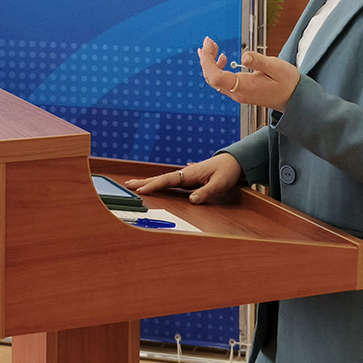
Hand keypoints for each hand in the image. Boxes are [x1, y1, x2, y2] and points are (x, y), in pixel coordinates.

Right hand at [123, 153, 242, 204]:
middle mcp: (186, 174)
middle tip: (128, 185)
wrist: (235, 161)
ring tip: (136, 186)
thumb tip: (191, 200)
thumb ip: (206, 192)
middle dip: (145, 182)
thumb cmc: (227, 171)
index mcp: (191, 174)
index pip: (168, 180)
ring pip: (164, 180)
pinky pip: (171, 182)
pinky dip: (160, 184)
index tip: (142, 189)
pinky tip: (154, 185)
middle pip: (161, 179)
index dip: (154, 185)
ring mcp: (186, 176)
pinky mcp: (189, 180)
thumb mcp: (220, 183)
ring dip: (150, 183)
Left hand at [199, 36, 299, 111]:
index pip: (217, 78)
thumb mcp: (276, 68)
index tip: (207, 46)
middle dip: (206, 59)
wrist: (293, 98)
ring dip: (210, 62)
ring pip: (214, 80)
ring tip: (212, 46)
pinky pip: (222, 81)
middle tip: (208, 41)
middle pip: (211, 78)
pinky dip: (217, 68)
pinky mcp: (240, 90)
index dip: (208, 62)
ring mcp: (237, 93)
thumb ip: (259, 61)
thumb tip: (244, 56)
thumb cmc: (287, 83)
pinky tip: (223, 58)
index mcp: (244, 87)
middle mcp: (237, 92)